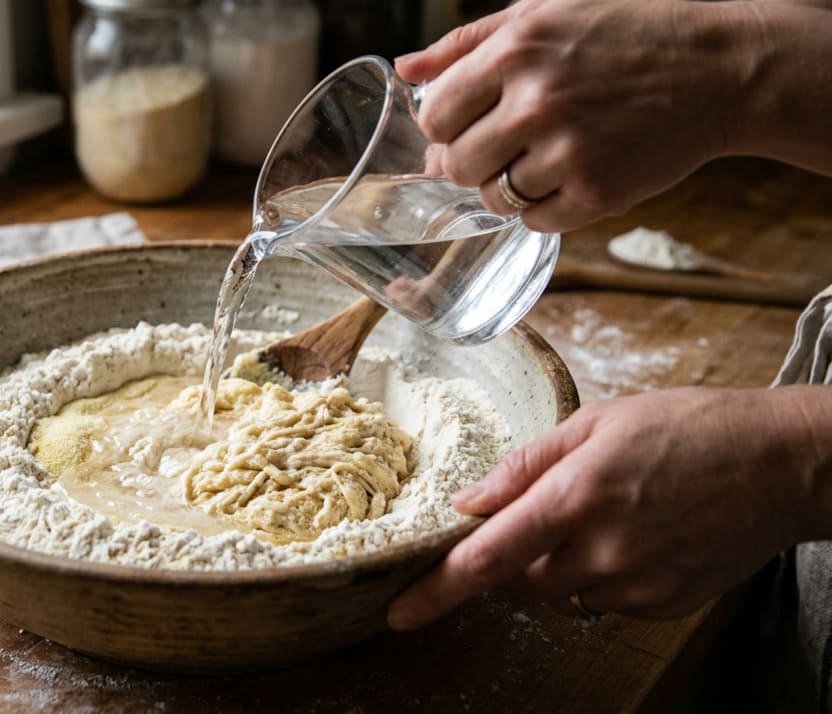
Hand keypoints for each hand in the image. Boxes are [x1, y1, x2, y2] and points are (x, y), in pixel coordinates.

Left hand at [387, 386, 831, 629]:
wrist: (784, 463)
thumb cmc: (691, 426)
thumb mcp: (598, 422)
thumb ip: (525, 466)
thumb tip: (470, 502)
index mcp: (576, 497)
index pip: (487, 559)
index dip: (437, 590)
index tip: (400, 612)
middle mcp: (602, 550)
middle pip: (517, 580)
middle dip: (513, 554)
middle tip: (547, 512)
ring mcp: (637, 584)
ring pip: (560, 592)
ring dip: (558, 563)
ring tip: (606, 512)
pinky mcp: (665, 604)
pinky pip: (605, 600)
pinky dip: (602, 573)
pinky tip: (637, 533)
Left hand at [395, 0, 752, 232]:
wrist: (722, 67)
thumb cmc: (627, 32)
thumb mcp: (544, 13)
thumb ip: (467, 42)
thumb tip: (404, 70)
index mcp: (515, 52)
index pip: (434, 116)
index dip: (444, 127)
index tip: (466, 124)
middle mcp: (536, 102)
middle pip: (455, 165)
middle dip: (469, 162)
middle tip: (506, 145)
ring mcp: (568, 152)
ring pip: (492, 198)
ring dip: (507, 185)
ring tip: (543, 156)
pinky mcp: (598, 192)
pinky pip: (535, 221)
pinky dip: (545, 207)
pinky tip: (572, 175)